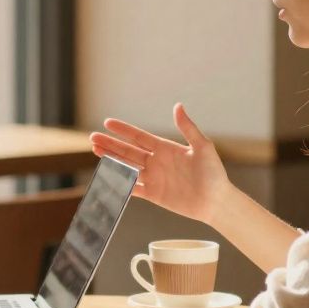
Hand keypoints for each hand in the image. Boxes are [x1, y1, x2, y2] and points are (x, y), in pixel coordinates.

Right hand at [89, 103, 228, 224]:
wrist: (216, 201)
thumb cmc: (214, 173)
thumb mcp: (203, 147)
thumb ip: (188, 128)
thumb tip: (178, 106)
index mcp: (166, 148)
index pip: (139, 137)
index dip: (123, 130)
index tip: (107, 122)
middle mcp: (156, 161)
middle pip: (128, 151)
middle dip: (110, 144)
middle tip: (92, 137)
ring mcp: (154, 178)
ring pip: (127, 167)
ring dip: (111, 160)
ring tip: (95, 151)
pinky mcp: (154, 195)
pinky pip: (133, 188)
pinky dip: (120, 183)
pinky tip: (107, 177)